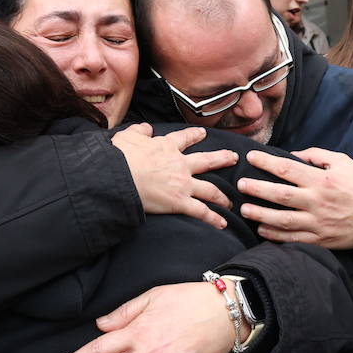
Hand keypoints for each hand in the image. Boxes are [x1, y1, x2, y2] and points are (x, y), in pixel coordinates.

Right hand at [111, 124, 237, 229]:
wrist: (120, 176)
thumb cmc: (121, 157)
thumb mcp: (127, 136)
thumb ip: (139, 131)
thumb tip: (146, 128)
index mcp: (167, 147)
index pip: (184, 138)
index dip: (194, 135)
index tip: (202, 133)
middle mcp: (180, 164)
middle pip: (207, 160)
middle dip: (222, 158)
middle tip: (233, 157)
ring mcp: (183, 184)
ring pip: (209, 189)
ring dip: (222, 196)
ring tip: (230, 201)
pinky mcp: (180, 202)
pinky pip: (201, 211)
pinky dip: (213, 218)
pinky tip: (222, 223)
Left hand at [238, 148, 352, 248]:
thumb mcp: (343, 162)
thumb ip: (317, 156)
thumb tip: (293, 155)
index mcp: (323, 180)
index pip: (288, 169)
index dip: (266, 162)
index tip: (251, 157)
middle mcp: (318, 202)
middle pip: (281, 195)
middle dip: (257, 189)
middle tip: (240, 185)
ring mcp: (318, 223)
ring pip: (283, 220)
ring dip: (261, 215)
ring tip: (244, 209)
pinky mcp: (320, 240)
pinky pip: (293, 239)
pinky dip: (275, 235)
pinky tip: (261, 229)